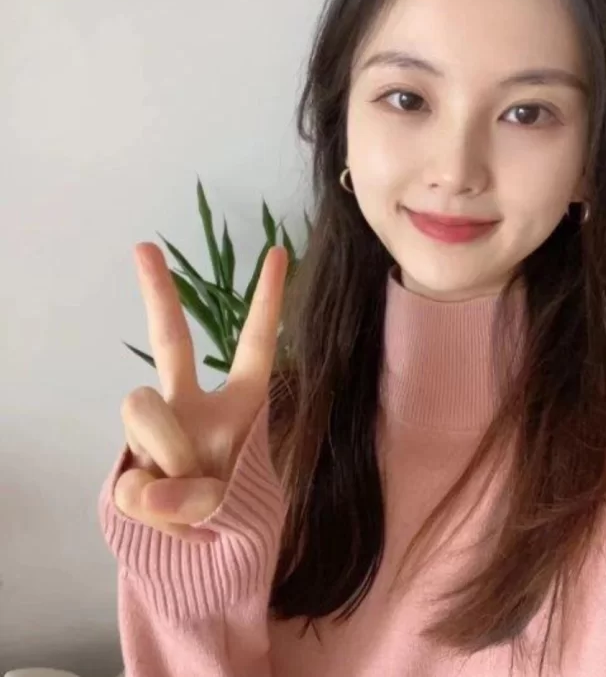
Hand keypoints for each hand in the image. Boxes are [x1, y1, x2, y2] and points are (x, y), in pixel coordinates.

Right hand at [113, 241, 288, 541]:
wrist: (198, 560)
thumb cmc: (230, 516)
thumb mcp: (235, 504)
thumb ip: (196, 496)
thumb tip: (148, 486)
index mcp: (241, 405)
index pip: (255, 345)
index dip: (267, 301)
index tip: (277, 251)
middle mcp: (194, 408)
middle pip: (170, 342)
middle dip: (158, 294)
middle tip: (143, 247)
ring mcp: (156, 433)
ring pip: (144, 410)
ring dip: (168, 455)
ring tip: (189, 499)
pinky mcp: (125, 467)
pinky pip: (132, 476)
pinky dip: (152, 507)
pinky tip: (162, 518)